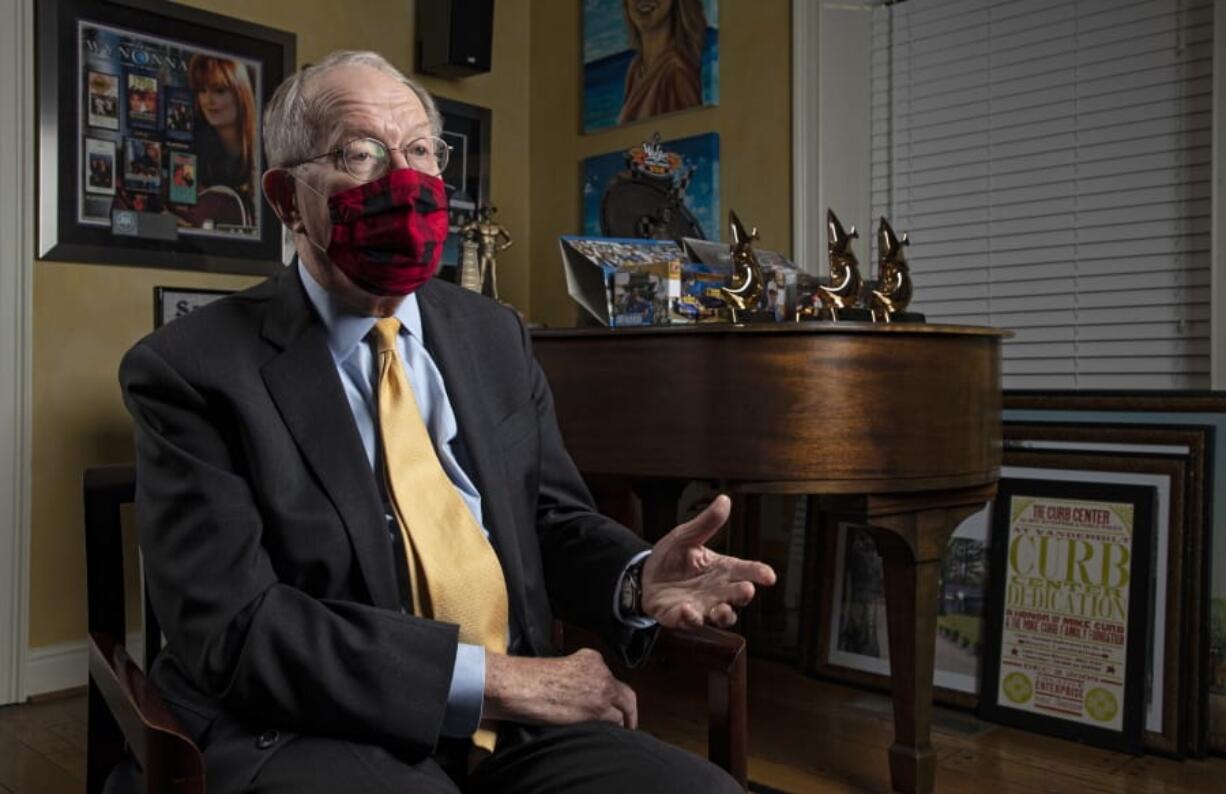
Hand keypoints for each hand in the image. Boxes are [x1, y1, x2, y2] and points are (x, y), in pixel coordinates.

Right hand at [483, 649, 636, 728]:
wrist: (520, 684)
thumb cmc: (530, 679)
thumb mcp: (560, 668)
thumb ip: (578, 677)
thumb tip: (584, 695)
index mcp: (592, 658)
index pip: (611, 679)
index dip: (611, 696)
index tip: (610, 706)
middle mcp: (601, 671)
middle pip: (627, 694)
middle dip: (629, 710)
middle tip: (627, 724)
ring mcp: (602, 689)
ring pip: (624, 710)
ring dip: (618, 721)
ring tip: (612, 733)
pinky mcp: (598, 709)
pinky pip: (614, 722)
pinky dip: (610, 729)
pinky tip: (601, 735)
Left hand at [641, 495, 776, 628]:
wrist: (646, 575)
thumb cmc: (673, 557)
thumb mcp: (686, 536)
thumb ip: (706, 523)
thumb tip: (724, 500)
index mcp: (722, 569)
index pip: (746, 571)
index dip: (759, 573)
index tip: (769, 576)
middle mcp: (717, 591)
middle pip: (738, 596)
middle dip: (743, 595)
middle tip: (746, 589)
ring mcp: (701, 606)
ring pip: (721, 616)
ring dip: (723, 614)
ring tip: (720, 609)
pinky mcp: (680, 617)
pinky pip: (688, 622)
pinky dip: (689, 618)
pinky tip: (687, 609)